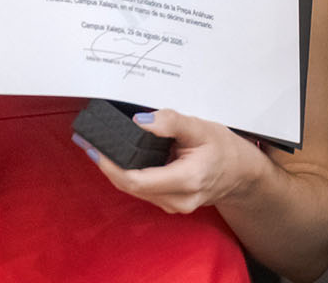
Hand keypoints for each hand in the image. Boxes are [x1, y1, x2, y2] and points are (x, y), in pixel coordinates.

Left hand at [74, 108, 266, 213]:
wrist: (241, 173)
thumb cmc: (222, 148)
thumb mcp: (200, 127)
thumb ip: (170, 122)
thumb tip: (139, 121)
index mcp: (186, 180)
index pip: (137, 179)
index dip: (110, 165)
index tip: (94, 147)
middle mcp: (178, 200)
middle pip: (130, 186)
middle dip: (106, 165)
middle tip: (87, 141)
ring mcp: (173, 205)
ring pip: (134, 190)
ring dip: (113, 169)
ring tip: (95, 146)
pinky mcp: (169, 203)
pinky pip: (141, 189)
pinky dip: (126, 173)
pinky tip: (115, 158)